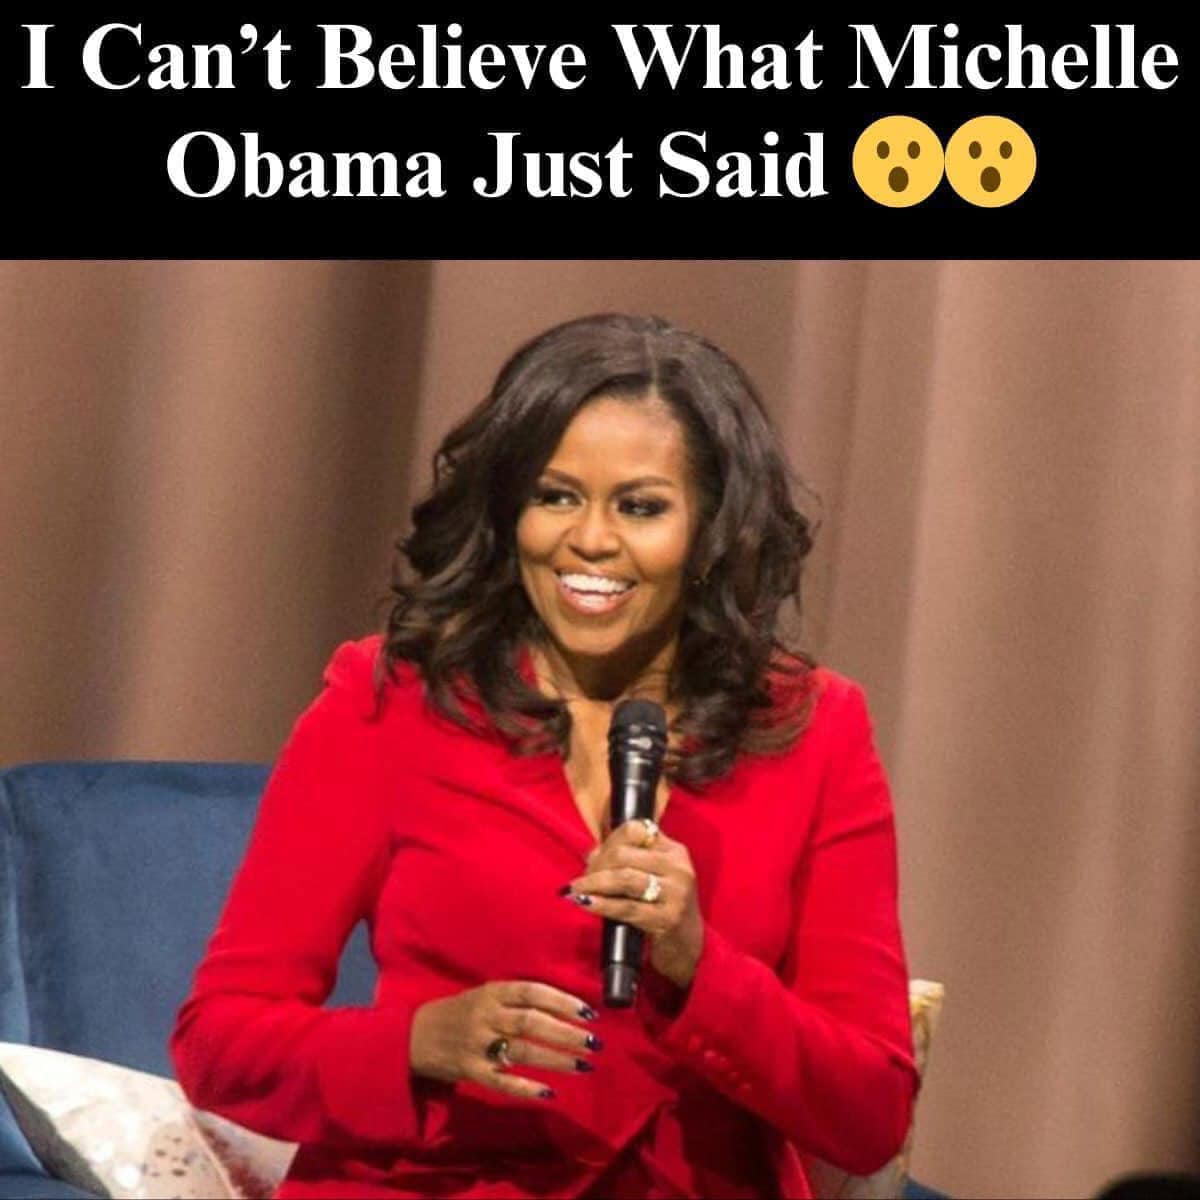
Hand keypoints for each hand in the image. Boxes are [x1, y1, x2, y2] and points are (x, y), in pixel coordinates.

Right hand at [409, 981, 601, 1101]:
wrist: (415, 1036)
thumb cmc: (460, 1012)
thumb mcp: (485, 994)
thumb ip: (517, 998)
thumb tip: (563, 1006)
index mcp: (492, 992)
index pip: (532, 992)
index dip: (561, 1000)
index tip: (588, 1012)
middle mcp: (486, 1015)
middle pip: (531, 1022)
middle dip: (566, 1032)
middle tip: (593, 1041)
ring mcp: (477, 1045)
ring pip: (522, 1051)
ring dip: (556, 1059)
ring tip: (583, 1064)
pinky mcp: (470, 1071)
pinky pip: (502, 1081)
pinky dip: (526, 1087)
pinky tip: (549, 1092)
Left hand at [562, 820, 704, 989]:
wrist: (687, 945)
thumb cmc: (661, 907)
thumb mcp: (651, 877)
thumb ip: (626, 861)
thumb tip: (590, 855)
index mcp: (674, 851)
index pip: (634, 830)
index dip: (609, 841)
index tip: (594, 857)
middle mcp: (678, 867)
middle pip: (624, 854)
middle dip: (596, 866)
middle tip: (580, 880)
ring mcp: (676, 893)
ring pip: (623, 878)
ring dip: (593, 883)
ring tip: (575, 890)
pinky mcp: (668, 918)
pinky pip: (626, 908)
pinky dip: (601, 904)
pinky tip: (585, 903)